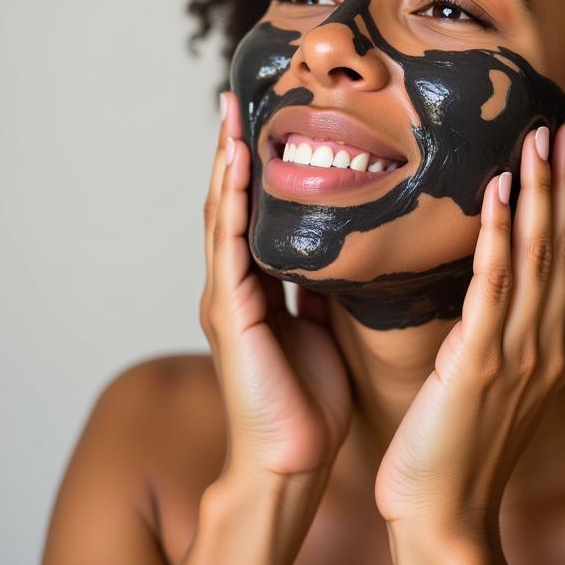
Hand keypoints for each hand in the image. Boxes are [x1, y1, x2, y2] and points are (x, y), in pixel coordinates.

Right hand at [199, 91, 352, 483]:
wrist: (291, 465)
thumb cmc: (310, 405)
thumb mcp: (324, 330)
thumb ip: (323, 290)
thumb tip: (343, 254)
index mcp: (260, 291)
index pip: (256, 217)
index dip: (259, 171)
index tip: (268, 124)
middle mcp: (236, 288)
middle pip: (231, 206)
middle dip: (234, 153)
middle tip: (239, 99)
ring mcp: (227, 299)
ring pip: (221, 216)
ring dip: (224, 163)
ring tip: (229, 114)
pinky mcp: (230, 315)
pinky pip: (228, 247)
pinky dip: (230, 202)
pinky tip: (235, 164)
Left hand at [374, 117, 564, 535]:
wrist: (443, 520)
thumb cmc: (455, 454)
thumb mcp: (489, 388)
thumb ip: (498, 340)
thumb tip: (487, 297)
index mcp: (547, 350)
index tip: (564, 157)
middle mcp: (545, 346)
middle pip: (563, 249)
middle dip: (564, 184)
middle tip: (562, 127)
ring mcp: (519, 354)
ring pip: (537, 257)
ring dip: (540, 193)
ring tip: (539, 139)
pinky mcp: (482, 362)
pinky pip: (494, 285)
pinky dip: (498, 233)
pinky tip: (498, 191)